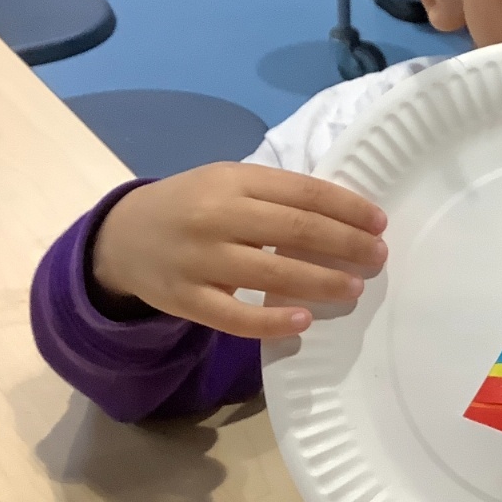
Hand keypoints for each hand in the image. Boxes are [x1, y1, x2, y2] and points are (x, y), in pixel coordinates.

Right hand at [92, 163, 387, 339]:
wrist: (122, 237)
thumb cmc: (192, 206)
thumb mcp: (227, 183)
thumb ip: (275, 195)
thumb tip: (344, 216)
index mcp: (232, 180)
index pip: (303, 192)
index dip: (347, 208)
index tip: (379, 224)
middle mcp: (216, 216)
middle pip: (295, 230)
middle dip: (345, 245)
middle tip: (377, 258)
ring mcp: (199, 260)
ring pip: (271, 273)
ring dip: (321, 282)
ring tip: (353, 288)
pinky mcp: (185, 299)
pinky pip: (234, 316)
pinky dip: (272, 321)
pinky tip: (303, 320)